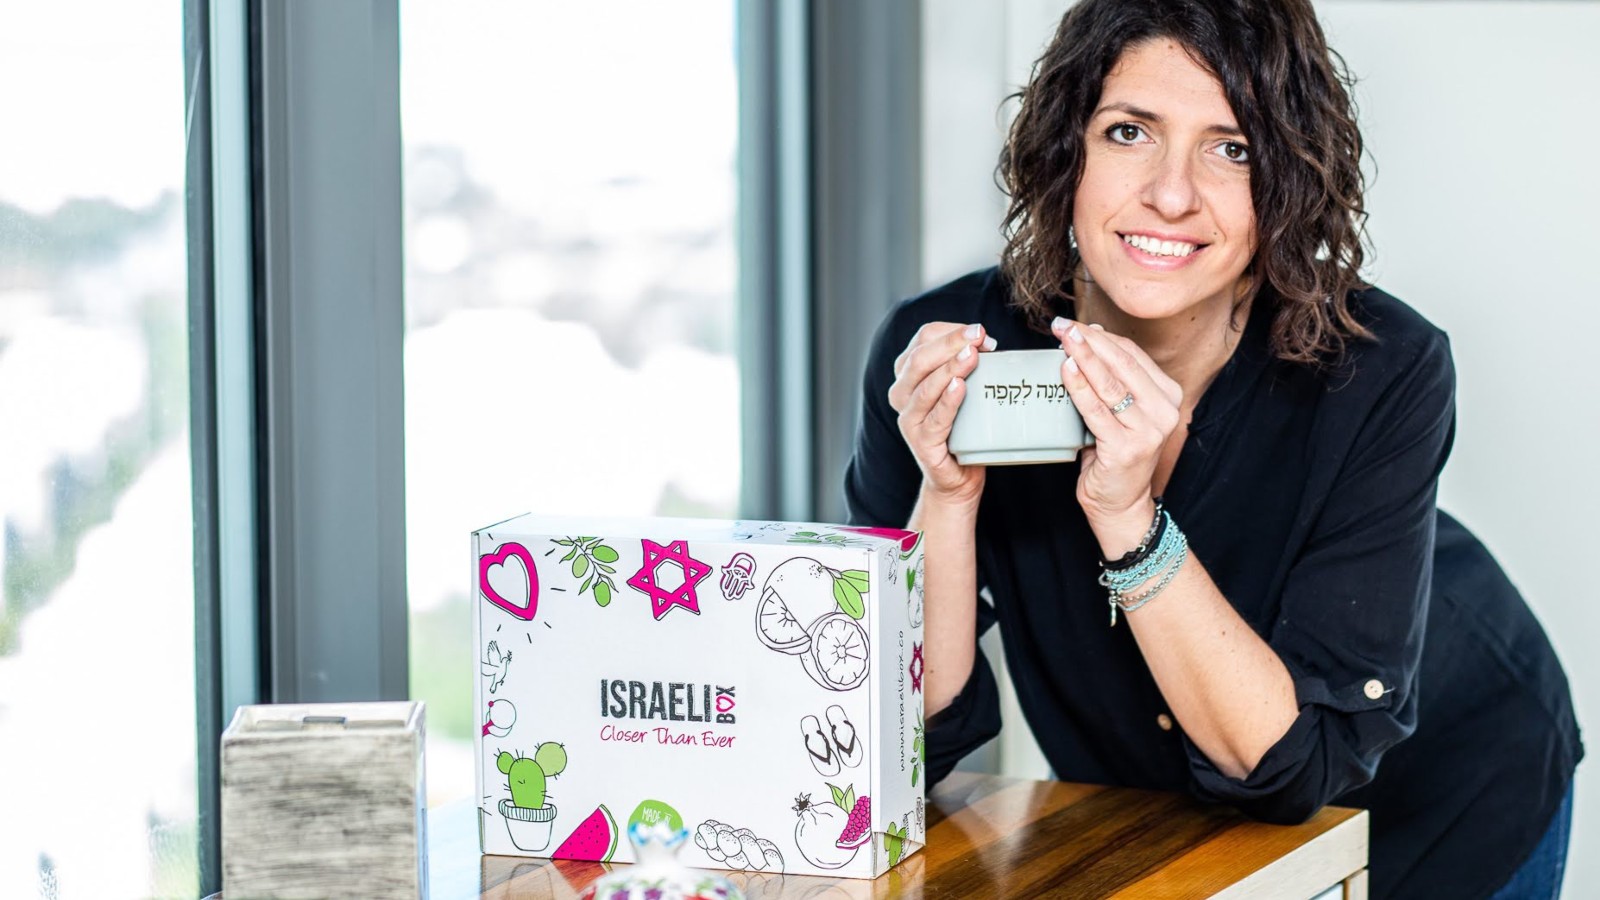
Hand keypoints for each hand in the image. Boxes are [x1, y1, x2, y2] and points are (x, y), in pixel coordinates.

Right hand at [888, 322, 996, 507]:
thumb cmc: (962, 426)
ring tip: (972, 355)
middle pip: (920, 357)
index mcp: (908, 374)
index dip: (950, 331)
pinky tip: (960, 386)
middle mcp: (901, 393)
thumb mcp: (962, 387)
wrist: (957, 475)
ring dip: (950, 367)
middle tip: (979, 335)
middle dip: (951, 342)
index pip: (923, 338)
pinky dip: (947, 400)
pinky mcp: (921, 442)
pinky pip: (934, 418)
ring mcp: (909, 419)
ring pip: (925, 385)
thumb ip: (966, 364)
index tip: (979, 332)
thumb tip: (985, 341)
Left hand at [1052, 317, 1182, 527]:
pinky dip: (1079, 388)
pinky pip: (1097, 411)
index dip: (1102, 336)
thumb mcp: (1120, 412)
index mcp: (1169, 396)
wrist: (1119, 504)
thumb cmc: (1114, 454)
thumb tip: (1090, 335)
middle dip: (1089, 341)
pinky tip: (1065, 370)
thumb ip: (1112, 379)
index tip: (1075, 324)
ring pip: (1110, 384)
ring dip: (1083, 358)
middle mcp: (1166, 411)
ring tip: (1062, 340)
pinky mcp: (1127, 448)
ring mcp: (1149, 430)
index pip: (1133, 355)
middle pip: (1123, 364)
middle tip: (1061, 326)